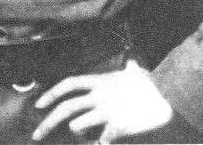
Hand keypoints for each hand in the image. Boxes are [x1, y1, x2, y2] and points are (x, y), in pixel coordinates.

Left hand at [32, 60, 172, 142]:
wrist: (167, 97)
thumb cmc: (152, 84)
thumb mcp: (136, 73)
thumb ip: (129, 69)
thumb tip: (131, 64)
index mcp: (100, 81)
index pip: (69, 84)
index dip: (51, 93)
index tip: (38, 104)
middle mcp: (99, 96)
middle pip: (66, 108)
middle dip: (47, 122)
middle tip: (36, 135)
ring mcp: (107, 112)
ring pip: (78, 125)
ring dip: (79, 131)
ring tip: (87, 131)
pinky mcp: (117, 127)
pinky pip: (101, 140)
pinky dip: (101, 143)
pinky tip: (105, 143)